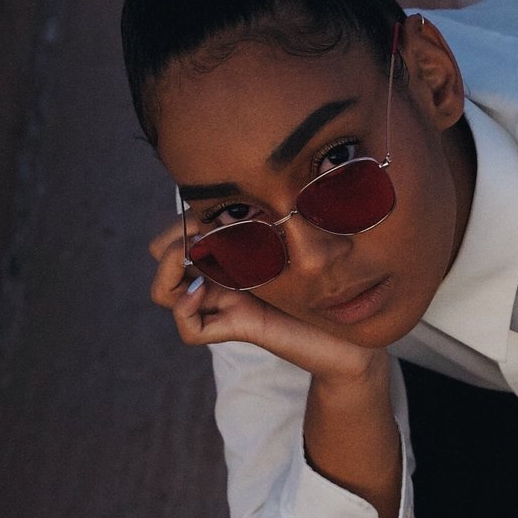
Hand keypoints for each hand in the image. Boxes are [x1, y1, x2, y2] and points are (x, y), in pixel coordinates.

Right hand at [146, 215, 380, 384]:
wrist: (356, 329)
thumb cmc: (334, 275)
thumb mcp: (297, 232)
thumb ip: (267, 213)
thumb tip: (238, 187)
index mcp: (231, 250)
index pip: (177, 231)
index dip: (178, 223)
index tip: (204, 215)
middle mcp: (223, 276)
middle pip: (161, 257)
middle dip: (169, 244)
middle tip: (199, 239)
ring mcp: (227, 303)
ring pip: (164, 293)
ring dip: (169, 274)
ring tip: (195, 263)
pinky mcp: (238, 328)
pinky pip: (190, 329)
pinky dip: (186, 310)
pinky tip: (206, 291)